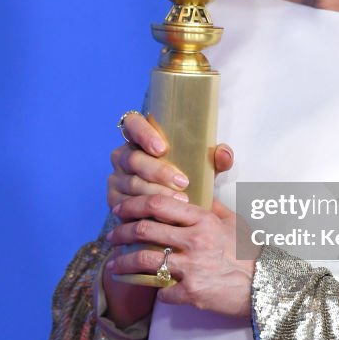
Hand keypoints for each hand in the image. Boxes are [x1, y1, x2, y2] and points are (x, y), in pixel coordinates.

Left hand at [106, 194, 258, 318]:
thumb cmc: (251, 253)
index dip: (133, 205)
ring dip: (123, 264)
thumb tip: (196, 194)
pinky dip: (154, 291)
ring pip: (144, 261)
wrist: (268, 285)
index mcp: (202, 220)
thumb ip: (211, 208)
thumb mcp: (234, 223)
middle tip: (110, 237)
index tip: (120, 210)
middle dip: (120, 233)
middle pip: (144, 230)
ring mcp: (192, 268)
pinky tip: (151, 290)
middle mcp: (194, 240)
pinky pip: (162, 292)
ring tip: (113, 267)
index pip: (158, 204)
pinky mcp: (192, 293)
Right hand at [108, 111, 233, 210]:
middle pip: (133, 159)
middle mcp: (123, 155)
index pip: (133, 124)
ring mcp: (116, 178)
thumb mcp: (201, 166)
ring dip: (156, 193)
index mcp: (139, 136)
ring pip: (131, 183)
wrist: (175, 205)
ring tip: (180, 199)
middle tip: (183, 182)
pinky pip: (126, 205)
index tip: (162, 148)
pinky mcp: (115, 200)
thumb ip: (215, 158)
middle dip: (158, 171)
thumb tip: (223, 153)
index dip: (143, 134)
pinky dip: (145, 210)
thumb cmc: (187, 176)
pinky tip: (161, 215)